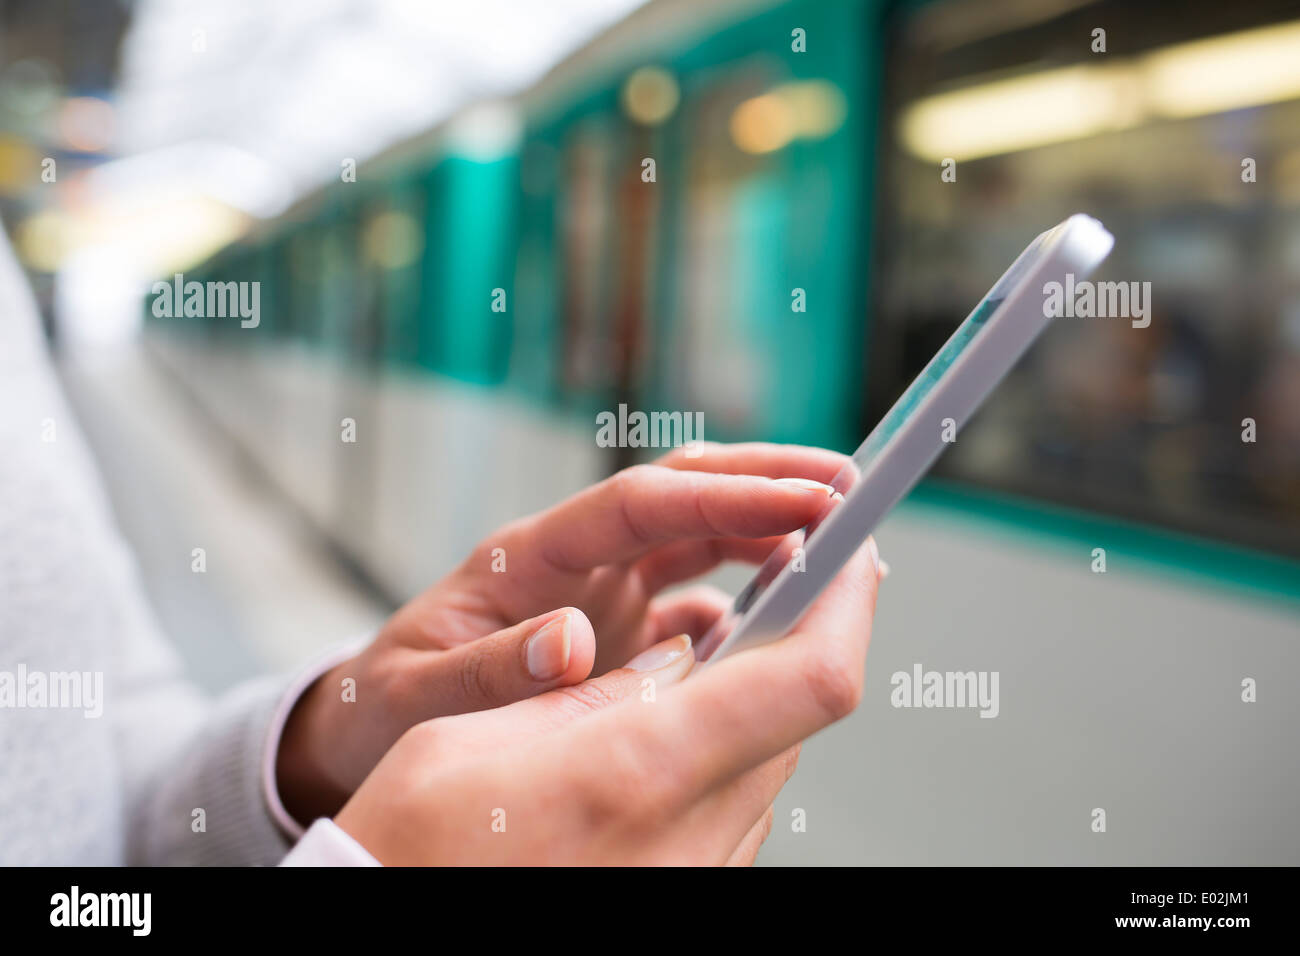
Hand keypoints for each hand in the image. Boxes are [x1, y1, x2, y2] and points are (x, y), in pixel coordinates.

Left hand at [277, 443, 848, 821]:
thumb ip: (488, 668)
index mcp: (530, 555)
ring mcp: (604, 594)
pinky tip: (789, 617)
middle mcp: (577, 563)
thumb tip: (568, 642)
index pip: (641, 504)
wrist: (370, 732)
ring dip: (769, 534)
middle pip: (684, 496)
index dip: (725, 496)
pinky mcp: (621, 634)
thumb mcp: (418, 693)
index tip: (802, 497)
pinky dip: (749, 607)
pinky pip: (699, 609)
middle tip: (847, 487)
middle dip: (766, 482)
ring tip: (841, 539)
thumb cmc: (386, 706)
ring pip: (702, 542)